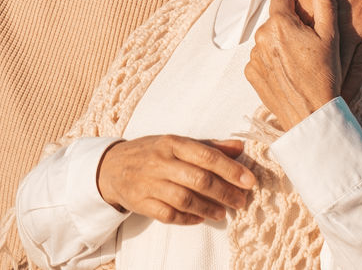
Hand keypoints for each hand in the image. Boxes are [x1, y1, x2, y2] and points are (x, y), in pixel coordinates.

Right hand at [97, 135, 254, 224]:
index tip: (249, 181)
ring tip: (222, 213)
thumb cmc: (151, 153)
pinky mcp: (141, 202)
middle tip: (240, 201)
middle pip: (197, 179)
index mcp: (171, 143)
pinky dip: (187, 218)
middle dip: (224, 192)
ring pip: (184, 199)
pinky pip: (169, 215)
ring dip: (208, 208)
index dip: (230, 169)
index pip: (205, 155)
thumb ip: (209, 146)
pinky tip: (199, 218)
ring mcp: (148, 183)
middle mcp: (159, 161)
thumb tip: (240, 147)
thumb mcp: (176, 143)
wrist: (112, 166)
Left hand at [247, 0, 341, 130]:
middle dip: (288, 27)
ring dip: (279, 45)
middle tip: (307, 46)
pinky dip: (271, 63)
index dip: (295, 8)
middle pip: (274, 21)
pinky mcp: (250, 72)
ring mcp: (253, 55)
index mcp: (280, 23)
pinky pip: (260, 59)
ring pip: (266, 40)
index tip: (307, 21)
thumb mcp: (331, 36)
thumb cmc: (326, 74)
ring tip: (300, 63)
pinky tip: (289, 73)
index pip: (280, 0)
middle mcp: (261, 36)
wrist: (312, 113)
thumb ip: (325, 3)